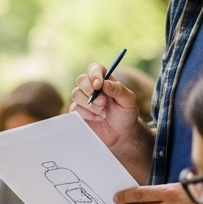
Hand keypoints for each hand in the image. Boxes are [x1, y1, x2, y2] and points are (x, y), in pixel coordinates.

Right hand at [71, 65, 151, 180]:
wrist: (121, 134)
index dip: (94, 74)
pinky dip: (86, 114)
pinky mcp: (78, 113)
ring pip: (75, 94)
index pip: (94, 69)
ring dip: (89, 104)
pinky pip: (74, 109)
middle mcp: (92, 88)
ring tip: (103, 113)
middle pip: (81, 80)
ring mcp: (83, 100)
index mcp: (104, 81)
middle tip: (103, 103)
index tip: (99, 85)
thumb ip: (118, 89)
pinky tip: (98, 118)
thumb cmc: (125, 115)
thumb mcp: (129, 101)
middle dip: (90, 91)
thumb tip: (103, 83)